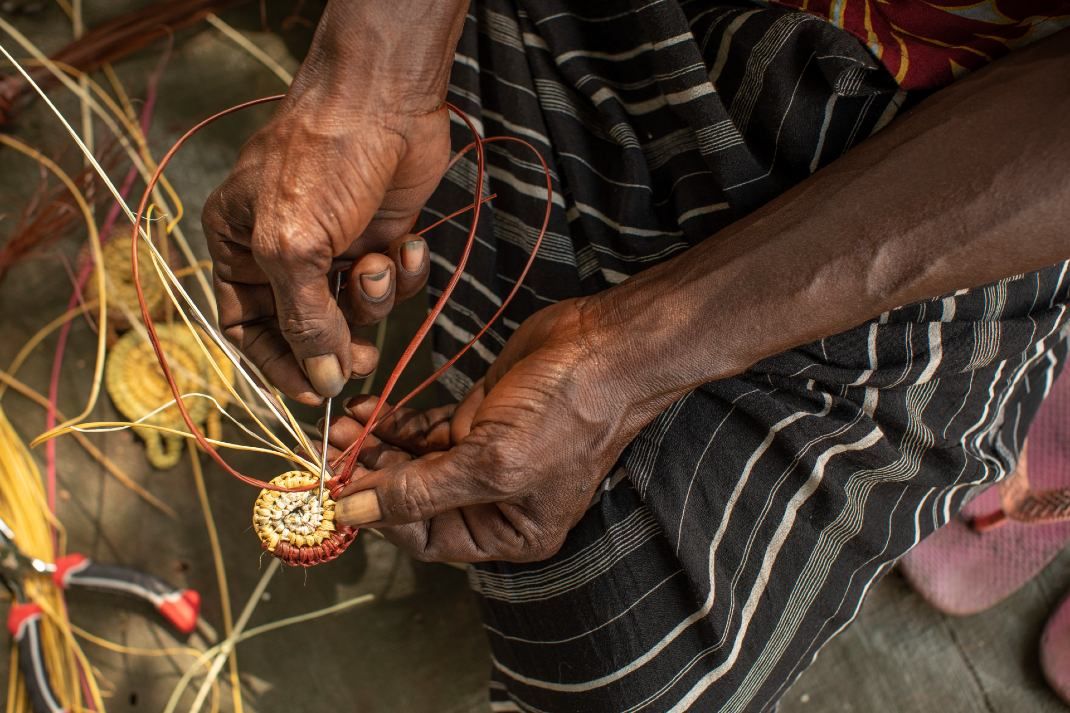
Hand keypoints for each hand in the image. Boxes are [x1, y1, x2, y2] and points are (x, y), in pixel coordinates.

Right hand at [202, 1, 465, 402]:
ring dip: (372, 300)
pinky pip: (392, 281)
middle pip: (306, 326)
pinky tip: (409, 246)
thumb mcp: (293, 247)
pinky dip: (404, 273)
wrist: (383, 99)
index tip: (315, 393)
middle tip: (363, 359)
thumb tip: (321, 382)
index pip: (246, 327)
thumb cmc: (319, 161)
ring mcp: (335, 244)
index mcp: (237, 246)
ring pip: (354, 308)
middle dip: (337, 344)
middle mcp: (283, 250)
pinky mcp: (381, 235)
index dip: (279, 365)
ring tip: (377, 265)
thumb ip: (304, 321)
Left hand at [327, 298, 664, 562]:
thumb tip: (353, 515)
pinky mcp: (477, 414)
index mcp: (509, 531)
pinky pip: (424, 428)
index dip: (382, 519)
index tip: (340, 491)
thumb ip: (420, 492)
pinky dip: (394, 421)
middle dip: (371, 475)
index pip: (427, 539)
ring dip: (375, 445)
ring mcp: (483, 454)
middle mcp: (494, 499)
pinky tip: (365, 409)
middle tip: (329, 449)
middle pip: (415, 500)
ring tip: (339, 425)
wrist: (605, 345)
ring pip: (414, 460)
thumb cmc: (568, 414)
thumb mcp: (493, 464)